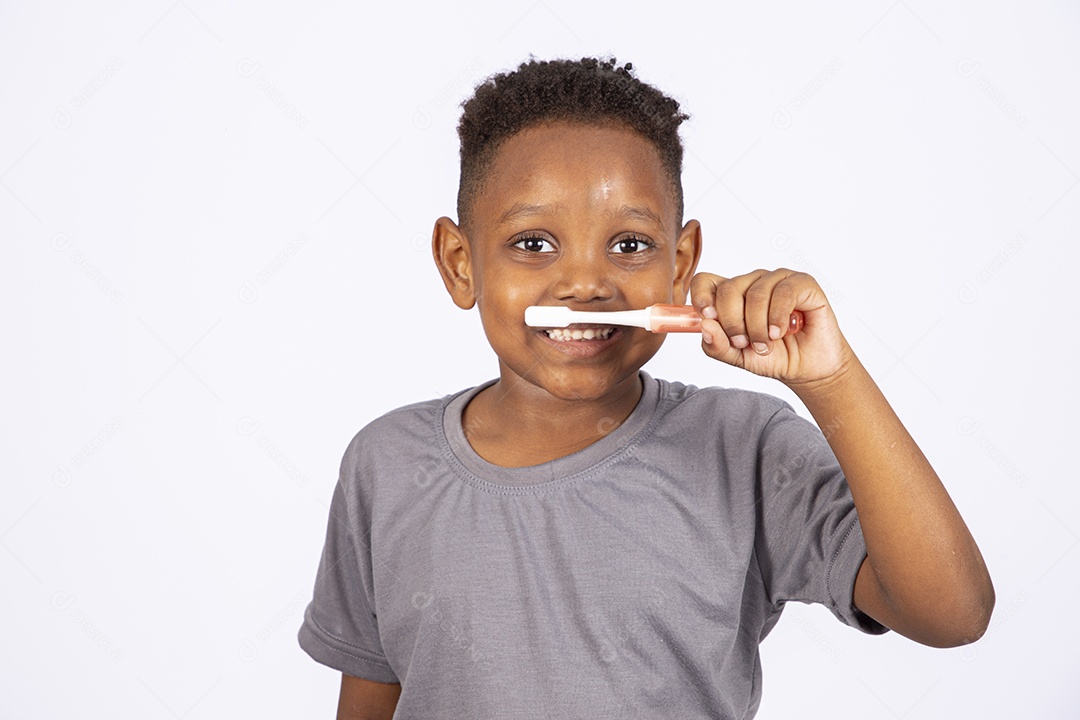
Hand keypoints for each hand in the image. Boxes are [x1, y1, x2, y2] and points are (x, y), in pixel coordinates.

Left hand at [690, 268, 851, 385]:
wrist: (807, 369)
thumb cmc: (773, 357)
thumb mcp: (737, 357)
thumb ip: (716, 345)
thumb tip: (704, 325)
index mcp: (731, 296)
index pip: (705, 281)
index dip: (701, 296)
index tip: (708, 317)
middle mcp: (752, 283)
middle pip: (728, 289)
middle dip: (733, 322)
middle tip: (745, 343)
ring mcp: (777, 280)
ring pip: (755, 293)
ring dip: (758, 326)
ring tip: (767, 343)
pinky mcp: (802, 283)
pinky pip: (783, 292)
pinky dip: (778, 316)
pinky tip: (780, 331)